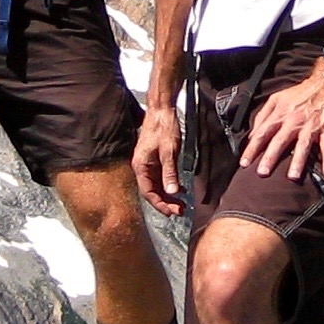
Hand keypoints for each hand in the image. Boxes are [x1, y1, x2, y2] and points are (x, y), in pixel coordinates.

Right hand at [132, 102, 184, 216]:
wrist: (161, 111)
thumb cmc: (163, 128)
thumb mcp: (169, 151)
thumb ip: (170, 172)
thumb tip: (172, 191)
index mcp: (141, 166)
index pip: (148, 192)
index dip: (160, 204)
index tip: (173, 212)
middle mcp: (142, 167)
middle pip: (152, 191)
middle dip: (165, 203)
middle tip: (181, 211)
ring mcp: (148, 164)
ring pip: (157, 186)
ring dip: (168, 196)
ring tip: (182, 205)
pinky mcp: (154, 160)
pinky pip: (160, 178)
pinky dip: (169, 185)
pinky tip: (180, 190)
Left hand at [242, 61, 323, 182]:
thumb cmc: (300, 93)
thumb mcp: (277, 98)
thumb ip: (263, 115)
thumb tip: (252, 134)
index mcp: (281, 114)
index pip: (262, 133)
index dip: (252, 148)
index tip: (244, 163)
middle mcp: (294, 121)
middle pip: (280, 141)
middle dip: (270, 157)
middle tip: (262, 173)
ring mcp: (312, 125)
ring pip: (303, 145)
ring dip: (298, 161)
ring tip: (292, 177)